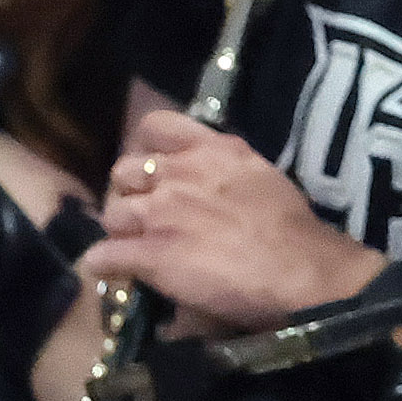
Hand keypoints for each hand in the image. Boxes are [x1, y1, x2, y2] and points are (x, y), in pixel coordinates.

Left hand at [83, 109, 384, 331]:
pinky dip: (106, 266)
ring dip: (120, 232)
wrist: (299, 269)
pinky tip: (119, 274)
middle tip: (146, 216)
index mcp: (211, 148)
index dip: (146, 150)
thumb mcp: (259, 176)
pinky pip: (102, 256)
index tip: (156, 170)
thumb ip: (225, 172)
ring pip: (111, 214)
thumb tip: (211, 188)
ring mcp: (159, 213)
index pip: (154, 126)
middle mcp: (179, 173)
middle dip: (130, 193)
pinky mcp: (148, 254)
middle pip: (123, 171)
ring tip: (135, 250)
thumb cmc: (292, 228)